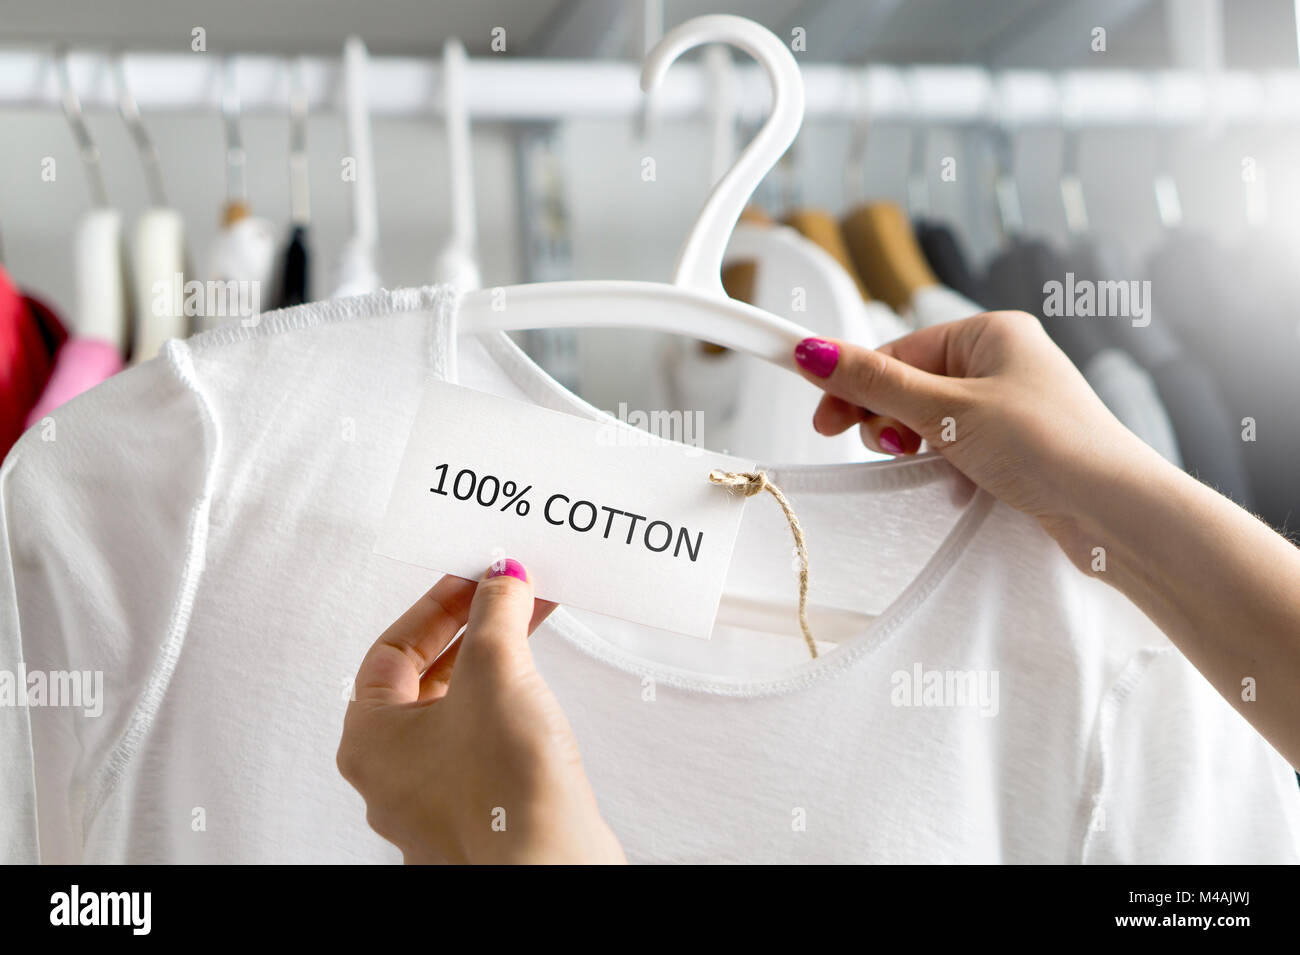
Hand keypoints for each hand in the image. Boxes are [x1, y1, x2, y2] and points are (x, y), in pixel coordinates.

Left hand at [337, 559, 625, 863]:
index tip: (473, 580)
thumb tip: (501, 581)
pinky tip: (539, 690)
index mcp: (368, 743)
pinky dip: (509, 707)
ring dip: (496, 666)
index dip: (436, 606)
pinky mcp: (481, 817)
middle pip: (427, 679)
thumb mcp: (497, 670)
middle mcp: (392, 779)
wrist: (552, 868)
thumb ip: (496, 613)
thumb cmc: (504, 792)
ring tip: (531, 630)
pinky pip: (486, 746)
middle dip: (473, 632)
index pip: (391, 651)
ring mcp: (435, 804)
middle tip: (507, 597)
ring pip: (460, 713)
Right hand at [795, 314, 1299, 768]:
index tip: (812, 400)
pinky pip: (953, 448)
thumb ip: (873, 384)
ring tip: (928, 464)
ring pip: (927, 421)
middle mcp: (1001, 363)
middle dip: (887, 419)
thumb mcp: (944, 410)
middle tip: (885, 446)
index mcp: (990, 333)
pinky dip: (942, 467)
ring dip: (915, 446)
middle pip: (908, 385)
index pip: (896, 350)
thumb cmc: (1052, 446)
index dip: (852, 379)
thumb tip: (814, 352)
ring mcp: (1008, 406)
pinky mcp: (1014, 448)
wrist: (1115, 511)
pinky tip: (953, 483)